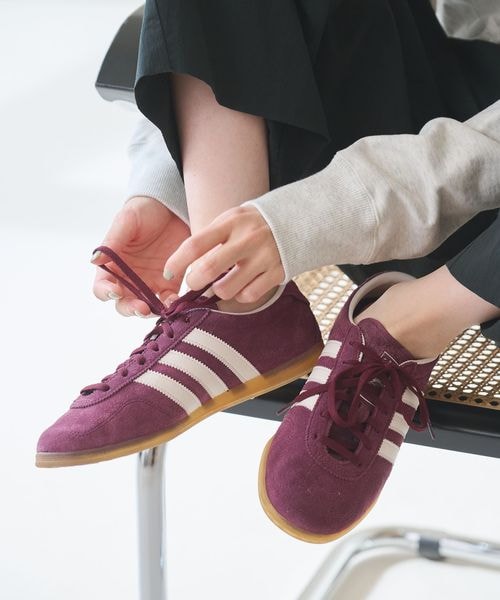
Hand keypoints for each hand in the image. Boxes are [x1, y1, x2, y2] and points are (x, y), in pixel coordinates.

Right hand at [91, 196, 189, 315]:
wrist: (172, 207)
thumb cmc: (144, 211)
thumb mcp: (127, 221)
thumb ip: (113, 241)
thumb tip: (95, 259)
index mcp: (113, 266)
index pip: (103, 287)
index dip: (106, 292)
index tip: (116, 291)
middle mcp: (129, 279)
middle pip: (124, 303)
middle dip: (130, 308)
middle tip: (141, 307)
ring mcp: (150, 283)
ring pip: (146, 307)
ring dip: (151, 311)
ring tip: (160, 307)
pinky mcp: (170, 284)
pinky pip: (169, 301)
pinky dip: (171, 305)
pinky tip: (176, 302)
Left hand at [163, 205, 284, 302]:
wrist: (297, 220)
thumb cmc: (252, 225)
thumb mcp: (231, 220)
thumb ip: (210, 239)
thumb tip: (183, 267)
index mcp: (231, 223)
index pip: (195, 244)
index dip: (176, 262)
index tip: (168, 273)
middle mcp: (247, 239)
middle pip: (209, 269)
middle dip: (194, 282)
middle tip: (194, 283)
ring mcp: (264, 257)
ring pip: (228, 289)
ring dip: (218, 292)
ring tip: (221, 284)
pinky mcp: (278, 272)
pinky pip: (249, 295)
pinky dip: (240, 296)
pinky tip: (242, 286)